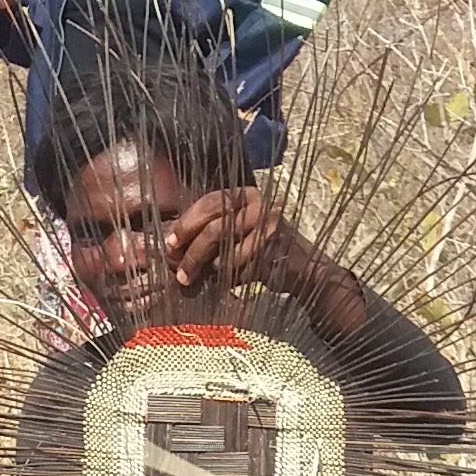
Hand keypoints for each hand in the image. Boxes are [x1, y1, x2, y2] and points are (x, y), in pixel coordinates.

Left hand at [164, 190, 366, 337]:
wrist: (305, 269)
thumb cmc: (264, 253)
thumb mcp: (236, 236)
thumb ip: (209, 236)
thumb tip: (172, 248)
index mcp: (247, 195)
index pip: (210, 202)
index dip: (187, 222)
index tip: (170, 242)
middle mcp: (259, 205)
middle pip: (214, 223)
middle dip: (190, 247)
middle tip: (175, 264)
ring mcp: (268, 226)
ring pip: (223, 244)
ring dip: (201, 264)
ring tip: (189, 279)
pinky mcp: (274, 248)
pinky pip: (238, 263)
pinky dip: (226, 275)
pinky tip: (223, 280)